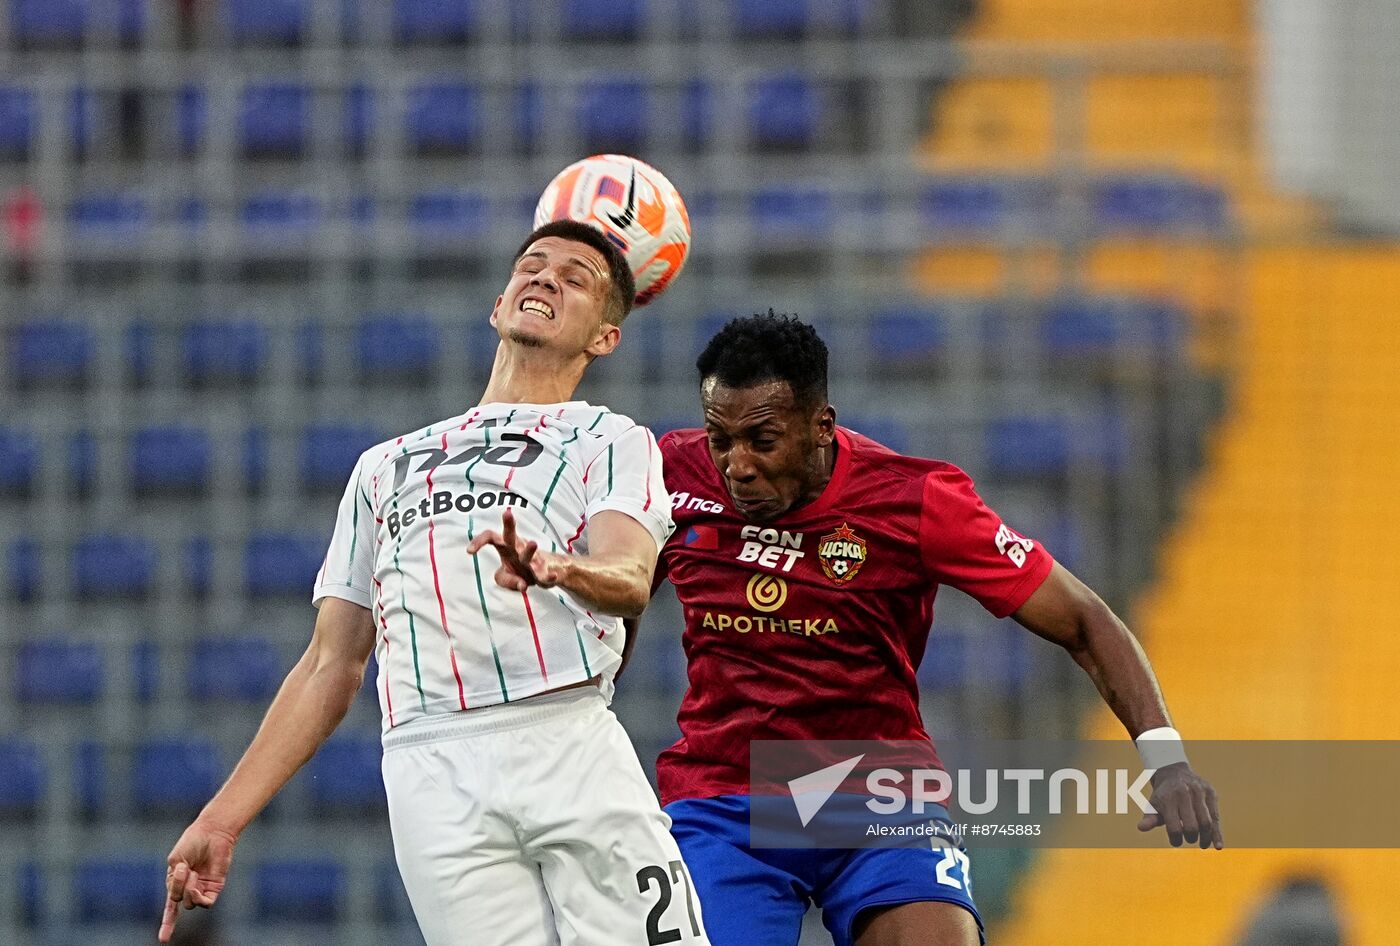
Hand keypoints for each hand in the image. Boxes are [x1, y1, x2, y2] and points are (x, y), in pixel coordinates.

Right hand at [158, 819, 237, 941]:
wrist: (212, 832)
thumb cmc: (192, 842)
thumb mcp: (175, 860)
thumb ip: (175, 878)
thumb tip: (182, 892)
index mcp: (176, 882)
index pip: (171, 908)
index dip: (167, 924)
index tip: (164, 940)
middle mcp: (189, 888)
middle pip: (178, 902)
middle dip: (178, 888)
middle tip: (184, 870)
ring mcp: (202, 888)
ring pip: (190, 903)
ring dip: (188, 890)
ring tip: (193, 873)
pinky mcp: (215, 886)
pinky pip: (206, 903)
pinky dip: (198, 897)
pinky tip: (197, 883)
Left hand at [465, 508, 568, 591]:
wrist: (546, 572)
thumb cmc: (518, 570)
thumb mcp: (505, 578)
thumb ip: (506, 581)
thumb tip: (521, 585)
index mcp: (505, 547)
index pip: (490, 537)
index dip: (479, 541)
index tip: (469, 552)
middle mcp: (518, 548)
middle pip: (511, 535)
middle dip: (509, 524)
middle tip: (507, 513)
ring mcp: (532, 558)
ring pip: (528, 553)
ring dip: (529, 549)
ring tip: (533, 543)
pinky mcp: (543, 570)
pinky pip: (545, 573)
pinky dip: (548, 575)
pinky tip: (552, 576)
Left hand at [1137, 762, 1222, 848]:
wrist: (1173, 772)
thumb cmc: (1162, 795)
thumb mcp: (1152, 805)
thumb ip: (1149, 818)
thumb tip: (1141, 828)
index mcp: (1168, 799)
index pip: (1174, 827)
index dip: (1175, 839)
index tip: (1175, 842)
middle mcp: (1184, 794)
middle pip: (1192, 826)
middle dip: (1191, 838)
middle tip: (1189, 840)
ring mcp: (1199, 792)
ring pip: (1206, 822)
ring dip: (1206, 838)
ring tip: (1203, 845)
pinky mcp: (1210, 793)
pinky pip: (1216, 816)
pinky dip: (1217, 833)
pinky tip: (1218, 846)